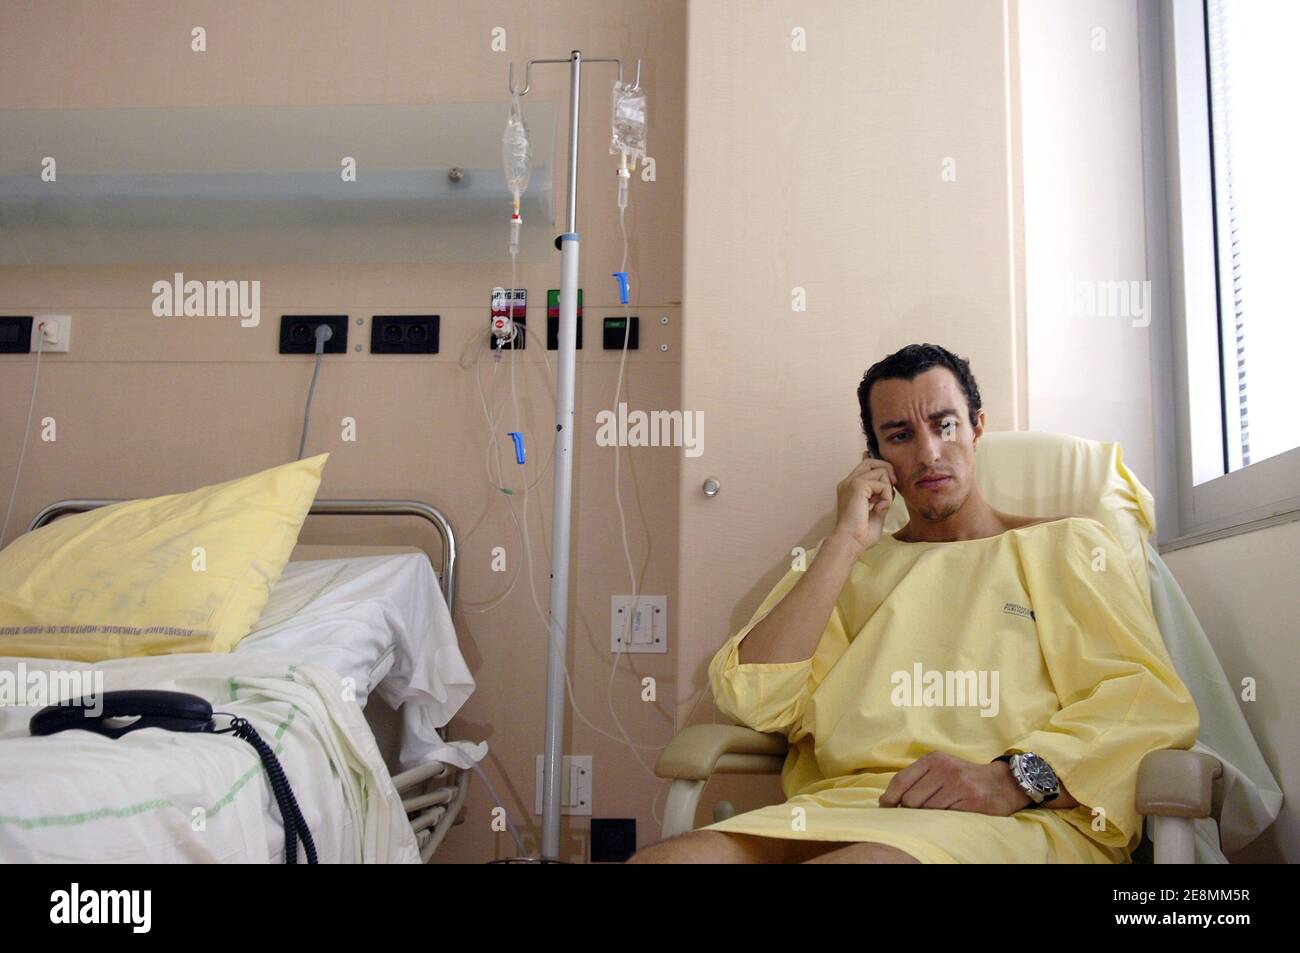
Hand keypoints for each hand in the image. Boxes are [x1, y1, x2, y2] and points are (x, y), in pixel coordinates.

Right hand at [833, 451, 896, 552]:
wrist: (850, 542)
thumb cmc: (861, 533)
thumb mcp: (876, 510)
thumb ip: (881, 496)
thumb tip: (890, 483)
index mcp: (849, 487)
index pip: (865, 465)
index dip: (880, 468)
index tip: (890, 483)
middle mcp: (848, 482)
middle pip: (872, 461)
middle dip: (887, 471)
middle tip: (893, 487)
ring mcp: (851, 482)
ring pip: (881, 471)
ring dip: (888, 489)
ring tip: (881, 505)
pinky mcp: (857, 485)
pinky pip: (883, 484)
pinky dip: (887, 497)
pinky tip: (880, 508)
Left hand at [878, 751, 1032, 815]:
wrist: (1002, 783)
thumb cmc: (963, 778)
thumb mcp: (940, 768)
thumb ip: (916, 779)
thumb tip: (887, 800)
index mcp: (933, 759)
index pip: (901, 780)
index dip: (889, 797)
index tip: (885, 807)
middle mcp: (944, 768)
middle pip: (911, 799)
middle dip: (910, 810)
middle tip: (918, 812)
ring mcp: (959, 784)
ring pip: (927, 809)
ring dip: (928, 816)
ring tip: (938, 811)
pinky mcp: (972, 799)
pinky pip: (946, 816)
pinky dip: (944, 819)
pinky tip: (951, 813)